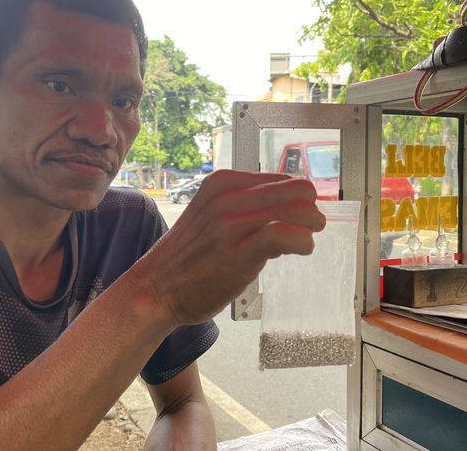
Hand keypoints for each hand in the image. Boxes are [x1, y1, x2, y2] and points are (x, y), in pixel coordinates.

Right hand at [137, 169, 325, 326]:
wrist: (155, 288)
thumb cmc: (186, 258)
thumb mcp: (210, 215)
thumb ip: (242, 207)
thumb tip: (289, 209)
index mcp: (222, 183)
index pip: (283, 179)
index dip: (298, 200)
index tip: (296, 219)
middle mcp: (228, 197)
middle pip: (298, 189)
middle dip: (311, 209)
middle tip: (309, 228)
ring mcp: (233, 223)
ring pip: (298, 209)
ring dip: (312, 226)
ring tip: (305, 241)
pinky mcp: (240, 251)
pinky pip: (287, 234)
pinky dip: (304, 242)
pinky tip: (300, 251)